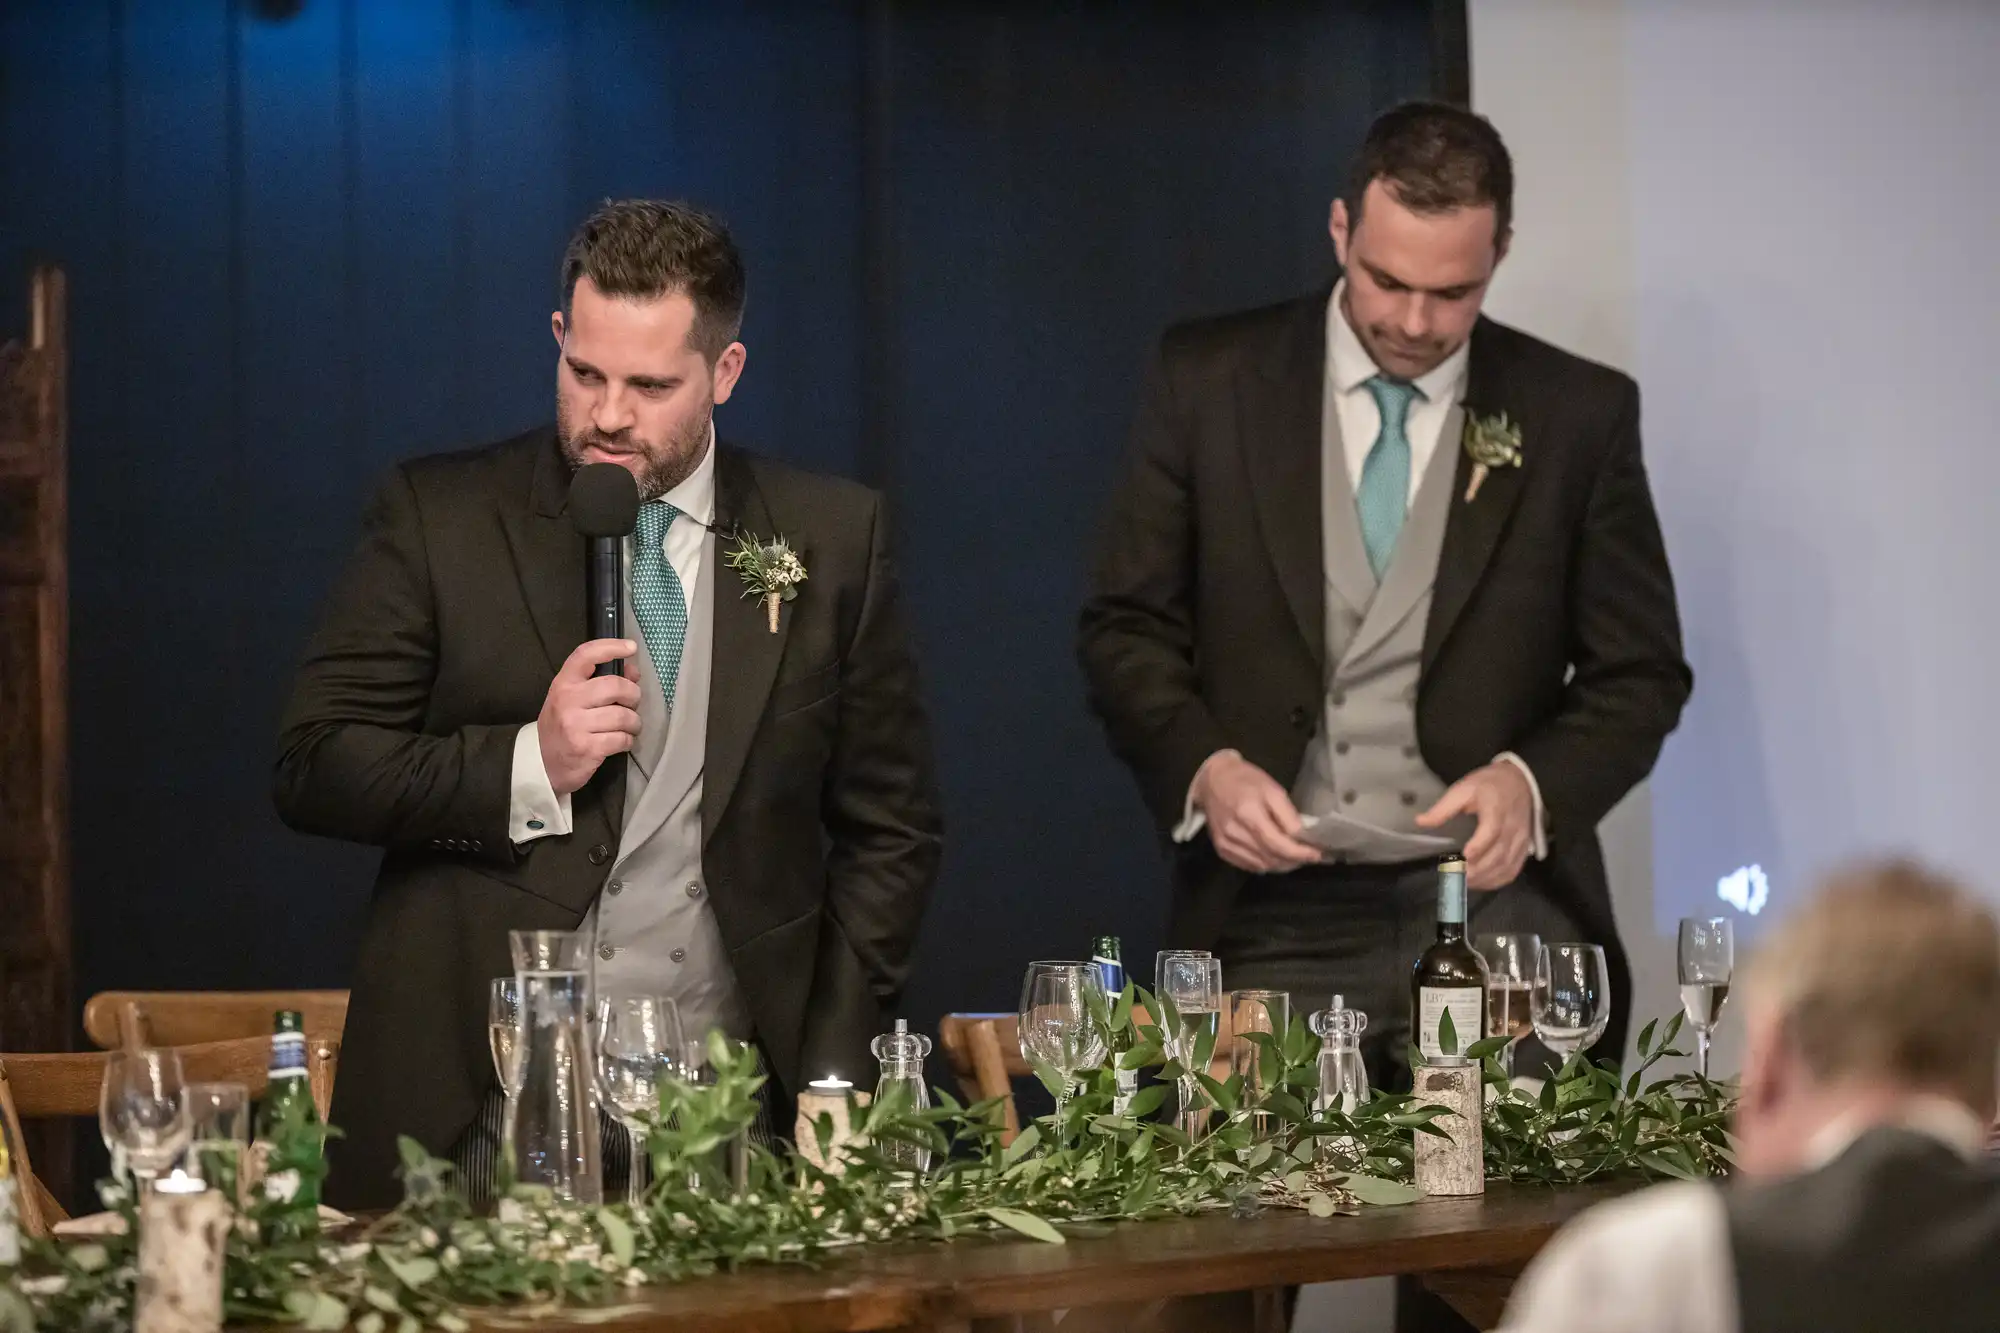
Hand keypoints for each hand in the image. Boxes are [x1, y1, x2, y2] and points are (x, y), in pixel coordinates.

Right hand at [538, 639, 641, 795]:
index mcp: (563, 684)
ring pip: (623, 715)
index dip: (610, 647)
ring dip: (634, 722)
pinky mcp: (587, 748)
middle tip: (632, 704)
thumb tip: (633, 671)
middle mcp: (568, 701)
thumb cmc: (561, 727)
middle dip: (633, 694)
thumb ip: (600, 682)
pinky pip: (622, 738)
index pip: (585, 655)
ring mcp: (576, 725)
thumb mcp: (572, 700)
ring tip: (630, 726)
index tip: (630, 647)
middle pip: (615, 686)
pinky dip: (628, 740)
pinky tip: (622, 741)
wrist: (542, 764)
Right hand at [1192, 750, 1321, 874]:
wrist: (1212, 781)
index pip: (1279, 844)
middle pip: (1271, 858)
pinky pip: (1250, 866)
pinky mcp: (1221, 849)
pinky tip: (1275, 856)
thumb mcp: (1272, 789)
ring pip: (1262, 866)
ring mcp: (1226, 843)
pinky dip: (1266, 865)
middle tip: (1309, 855)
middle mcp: (1235, 833)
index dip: (1300, 853)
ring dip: (1282, 865)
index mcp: (1248, 814)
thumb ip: (1287, 814)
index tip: (1318, 854)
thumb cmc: (1246, 780)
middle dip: (1294, 860)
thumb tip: (1302, 837)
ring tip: (1295, 856)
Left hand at [1416, 761, 1533, 890]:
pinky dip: (1497, 880)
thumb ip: (1443, 808)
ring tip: (1465, 882)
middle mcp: (1512, 826)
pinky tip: (1481, 882)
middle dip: (1478, 869)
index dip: (1479, 846)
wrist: (1520, 782)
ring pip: (1506, 865)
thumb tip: (1420, 822)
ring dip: (1486, 878)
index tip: (1464, 857)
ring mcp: (1520, 839)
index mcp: (1497, 808)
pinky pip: (1513, 869)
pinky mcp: (1523, 848)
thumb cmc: (1489, 785)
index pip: (1491, 830)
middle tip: (1457, 877)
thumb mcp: (1464, 789)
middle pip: (1498, 854)